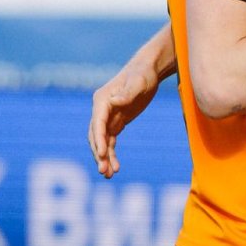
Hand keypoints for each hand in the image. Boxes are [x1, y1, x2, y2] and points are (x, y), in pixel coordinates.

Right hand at [88, 59, 161, 177]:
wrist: (148, 70)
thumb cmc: (143, 74)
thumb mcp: (139, 82)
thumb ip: (127, 93)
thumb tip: (114, 101)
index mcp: (103, 100)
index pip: (97, 123)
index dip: (99, 139)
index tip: (102, 154)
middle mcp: (101, 109)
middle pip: (96, 136)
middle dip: (99, 154)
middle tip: (104, 171)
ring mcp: (108, 117)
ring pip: (102, 142)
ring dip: (104, 158)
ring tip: (108, 175)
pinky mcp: (116, 122)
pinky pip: (111, 142)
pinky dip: (112, 155)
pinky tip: (116, 168)